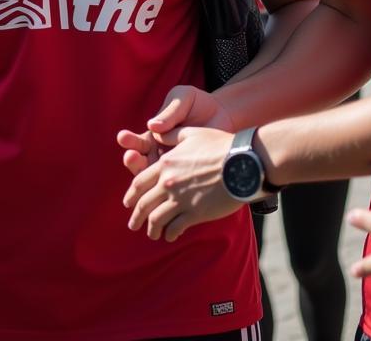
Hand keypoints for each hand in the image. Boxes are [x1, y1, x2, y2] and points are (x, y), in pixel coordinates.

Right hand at [116, 85, 232, 191]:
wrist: (223, 113)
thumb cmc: (198, 103)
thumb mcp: (182, 98)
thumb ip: (169, 111)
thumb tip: (153, 126)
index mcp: (155, 133)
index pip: (138, 141)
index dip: (129, 141)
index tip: (123, 138)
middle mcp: (159, 151)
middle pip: (141, 162)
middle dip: (133, 161)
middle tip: (131, 157)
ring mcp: (173, 165)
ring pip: (154, 178)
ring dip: (145, 177)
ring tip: (144, 170)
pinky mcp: (187, 174)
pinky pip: (175, 185)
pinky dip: (167, 189)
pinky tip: (167, 188)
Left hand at [121, 126, 239, 241]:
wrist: (243, 162)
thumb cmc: (220, 145)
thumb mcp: (192, 134)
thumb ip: (172, 136)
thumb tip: (158, 134)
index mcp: (165, 163)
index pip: (140, 182)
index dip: (131, 195)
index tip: (128, 203)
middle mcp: (168, 182)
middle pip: (144, 203)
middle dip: (136, 216)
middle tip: (133, 225)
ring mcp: (180, 198)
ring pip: (157, 219)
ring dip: (152, 228)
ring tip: (152, 234)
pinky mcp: (195, 213)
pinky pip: (175, 227)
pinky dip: (170, 233)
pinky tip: (170, 236)